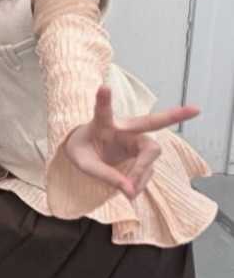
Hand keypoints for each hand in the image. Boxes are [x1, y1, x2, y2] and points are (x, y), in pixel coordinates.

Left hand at [63, 86, 199, 199]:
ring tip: (127, 191)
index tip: (104, 86)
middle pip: (151, 122)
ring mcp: (136, 141)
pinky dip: (139, 182)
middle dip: (174, 116)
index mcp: (102, 124)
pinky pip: (148, 170)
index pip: (103, 110)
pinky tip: (130, 189)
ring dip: (141, 172)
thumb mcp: (83, 163)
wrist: (87, 152)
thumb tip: (130, 190)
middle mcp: (124, 128)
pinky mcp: (143, 154)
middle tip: (196, 109)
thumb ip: (104, 175)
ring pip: (151, 155)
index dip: (104, 99)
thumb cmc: (82, 150)